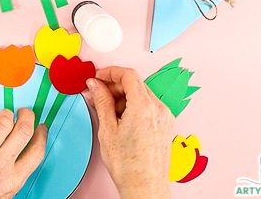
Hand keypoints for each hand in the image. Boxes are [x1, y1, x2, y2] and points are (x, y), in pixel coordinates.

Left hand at [0, 108, 47, 198]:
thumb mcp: (2, 194)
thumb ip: (13, 175)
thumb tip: (22, 156)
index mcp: (12, 180)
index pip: (37, 151)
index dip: (42, 135)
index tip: (40, 128)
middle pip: (23, 131)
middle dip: (28, 116)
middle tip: (24, 112)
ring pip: (3, 123)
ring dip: (6, 114)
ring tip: (4, 115)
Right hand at [85, 67, 173, 198]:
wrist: (145, 187)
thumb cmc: (128, 166)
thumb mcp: (108, 130)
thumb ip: (102, 101)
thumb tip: (95, 85)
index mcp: (144, 107)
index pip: (128, 75)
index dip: (110, 72)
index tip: (97, 77)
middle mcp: (158, 109)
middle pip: (135, 83)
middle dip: (114, 85)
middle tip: (96, 93)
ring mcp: (164, 116)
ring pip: (141, 94)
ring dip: (122, 96)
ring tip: (106, 110)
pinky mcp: (165, 124)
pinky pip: (147, 106)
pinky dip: (132, 106)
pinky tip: (119, 118)